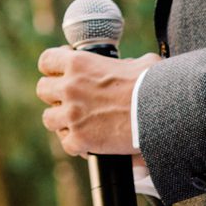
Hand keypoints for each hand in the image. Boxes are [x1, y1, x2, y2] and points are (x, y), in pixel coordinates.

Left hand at [35, 48, 159, 157]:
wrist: (161, 114)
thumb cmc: (154, 86)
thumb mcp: (140, 64)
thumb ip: (126, 64)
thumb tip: (130, 67)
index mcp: (79, 63)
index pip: (47, 61)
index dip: (53, 68)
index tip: (62, 73)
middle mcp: (69, 87)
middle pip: (43, 90)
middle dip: (55, 95)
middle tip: (72, 100)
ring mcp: (72, 114)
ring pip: (49, 118)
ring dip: (62, 121)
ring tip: (80, 123)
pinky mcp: (80, 139)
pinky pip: (67, 143)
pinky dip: (78, 145)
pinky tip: (91, 142)